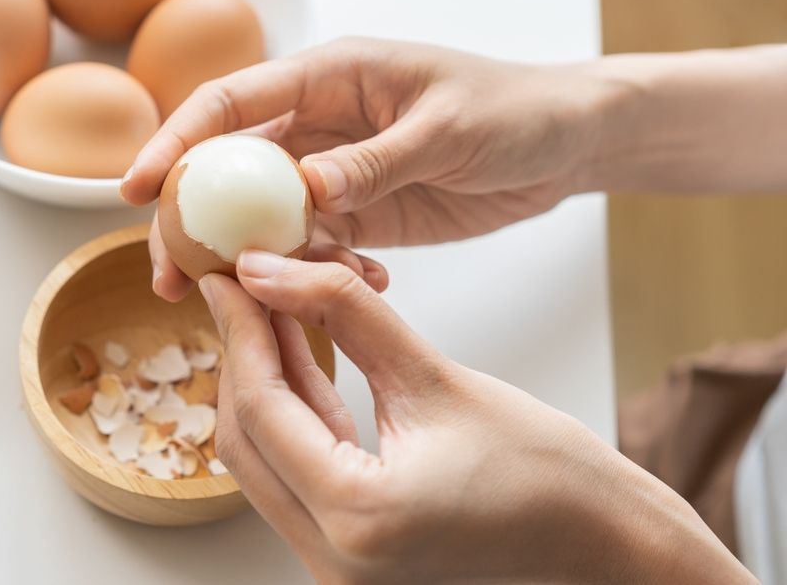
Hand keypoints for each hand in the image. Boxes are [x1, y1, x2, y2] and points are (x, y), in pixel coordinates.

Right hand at [121, 37, 604, 300]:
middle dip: (193, 221)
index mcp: (330, 79)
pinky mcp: (363, 214)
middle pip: (231, 172)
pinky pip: (318, 247)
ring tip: (242, 304)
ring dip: (250, 261)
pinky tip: (350, 290)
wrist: (564, 143)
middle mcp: (321, 125)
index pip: (232, 105)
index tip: (135, 189)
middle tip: (168, 277)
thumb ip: (375, 160)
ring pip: (267, 218)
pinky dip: (319, 274)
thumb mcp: (446, 129)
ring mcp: (337, 173)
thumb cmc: (513, 110)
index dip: (176, 143)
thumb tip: (304, 191)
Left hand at [199, 250, 757, 584]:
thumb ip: (345, 313)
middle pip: (247, 440)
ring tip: (268, 310)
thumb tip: (273, 271)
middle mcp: (333, 559)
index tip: (228, 276)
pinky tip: (298, 357)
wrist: (598, 538)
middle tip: (242, 288)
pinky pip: (299, 476)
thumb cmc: (545, 469)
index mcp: (357, 518)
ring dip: (264, 384)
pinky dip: (295, 417)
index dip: (239, 330)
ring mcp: (337, 566)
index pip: (261, 408)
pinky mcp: (350, 554)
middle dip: (241, 356)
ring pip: (265, 460)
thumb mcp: (435, 375)